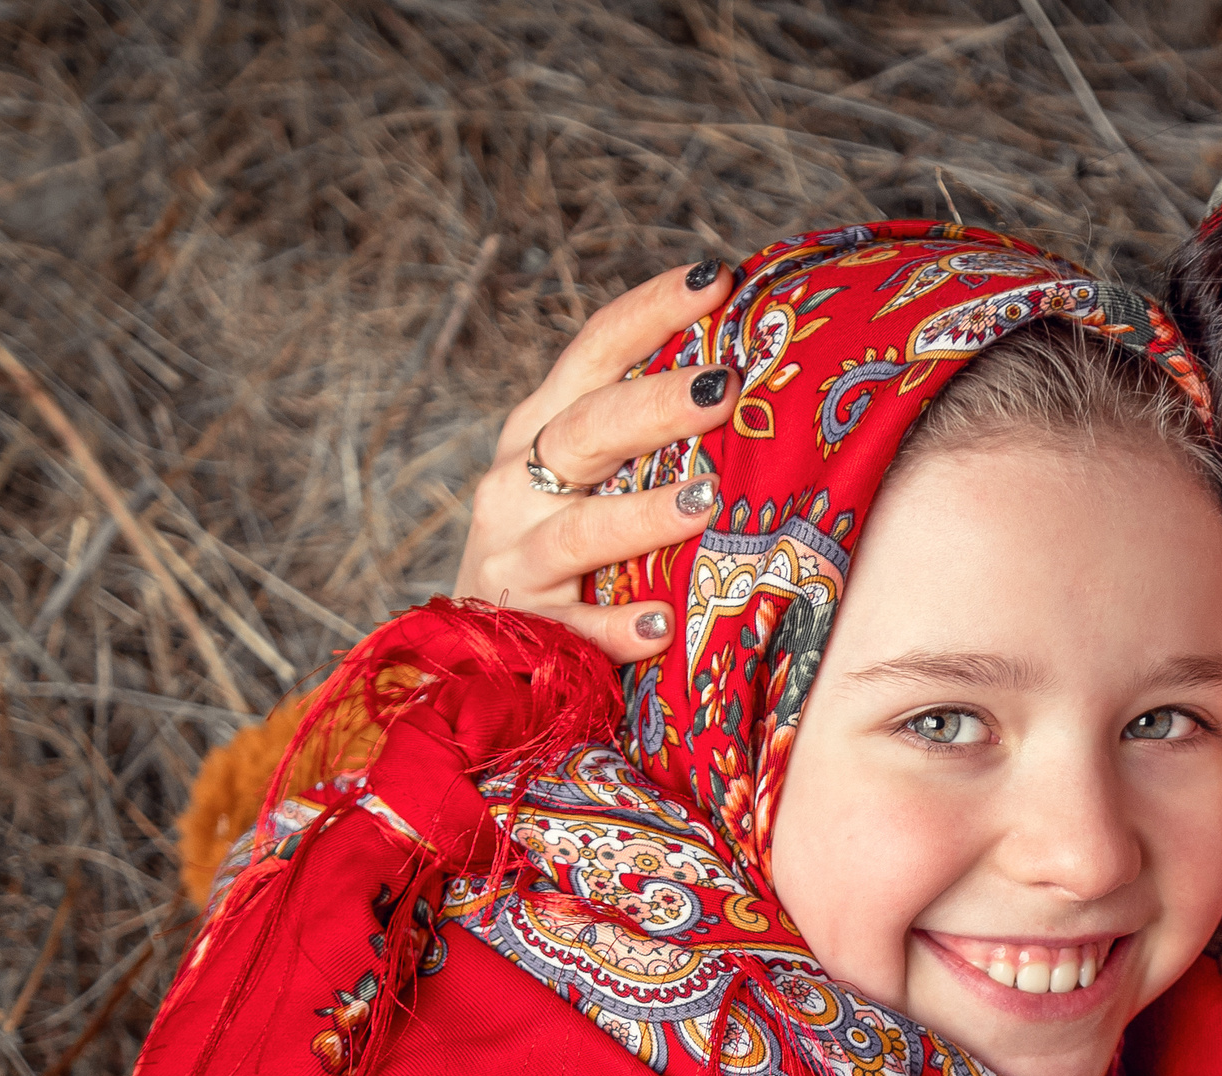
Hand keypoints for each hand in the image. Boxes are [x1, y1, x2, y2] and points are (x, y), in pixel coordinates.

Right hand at [453, 260, 738, 661]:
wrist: (474, 650)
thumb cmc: (561, 550)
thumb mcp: (583, 479)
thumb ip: (641, 436)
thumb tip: (747, 376)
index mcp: (541, 429)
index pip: (595, 353)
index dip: (651, 311)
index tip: (718, 280)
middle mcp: (517, 481)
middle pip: (588, 429)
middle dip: (655, 405)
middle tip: (724, 386)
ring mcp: (514, 555)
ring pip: (580, 528)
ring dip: (644, 515)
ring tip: (707, 503)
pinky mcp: (523, 628)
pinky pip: (574, 629)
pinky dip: (615, 628)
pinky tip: (662, 627)